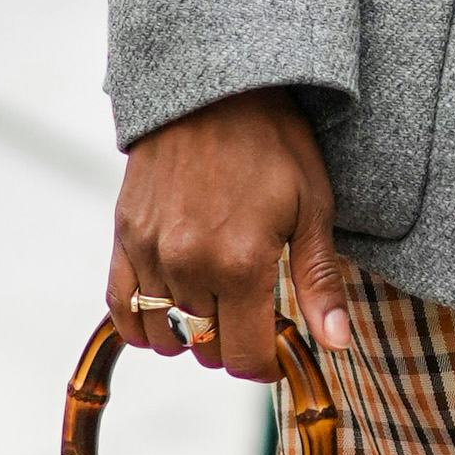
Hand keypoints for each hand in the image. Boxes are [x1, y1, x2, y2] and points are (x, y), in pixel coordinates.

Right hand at [110, 88, 352, 380]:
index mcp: (241, 263)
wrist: (214, 88)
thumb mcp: (312, 207)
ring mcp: (150, 251)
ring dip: (190, 335)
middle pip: (204, 350)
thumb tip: (334, 343)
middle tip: (254, 318)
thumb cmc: (272, 142)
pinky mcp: (124, 235)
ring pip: (163, 336)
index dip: (264, 366)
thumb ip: (319, 282)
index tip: (276, 352)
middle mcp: (189, 265)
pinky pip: (120, 307)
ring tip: (217, 306)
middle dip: (233, 346)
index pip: (243, 359)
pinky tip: (172, 305)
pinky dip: (143, 319)